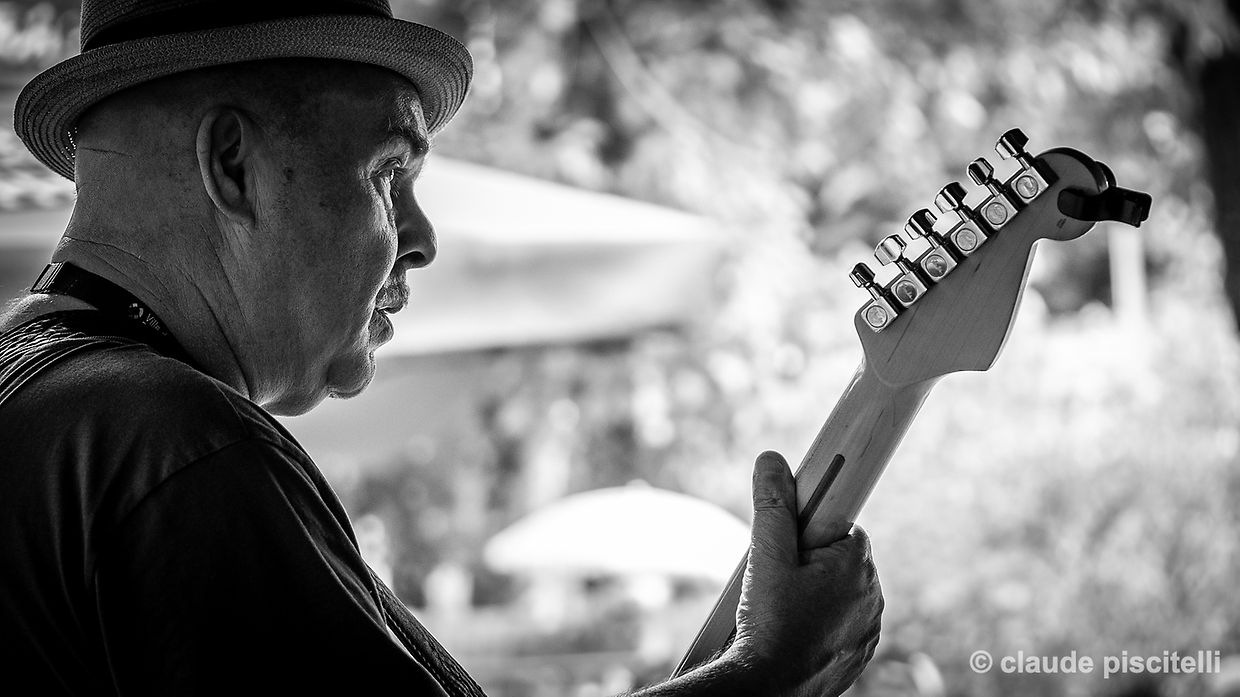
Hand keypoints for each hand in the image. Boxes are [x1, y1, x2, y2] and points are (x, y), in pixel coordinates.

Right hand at [729, 450, 882, 696]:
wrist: (769, 688)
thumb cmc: (768, 624)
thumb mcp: (765, 556)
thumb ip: (773, 505)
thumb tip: (772, 460)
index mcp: (856, 564)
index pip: (843, 526)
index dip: (812, 531)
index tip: (793, 541)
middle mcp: (873, 595)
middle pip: (841, 559)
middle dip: (812, 562)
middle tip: (779, 578)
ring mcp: (869, 629)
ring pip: (842, 592)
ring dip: (817, 593)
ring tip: (782, 608)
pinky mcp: (859, 654)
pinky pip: (843, 623)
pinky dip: (823, 622)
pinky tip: (795, 630)